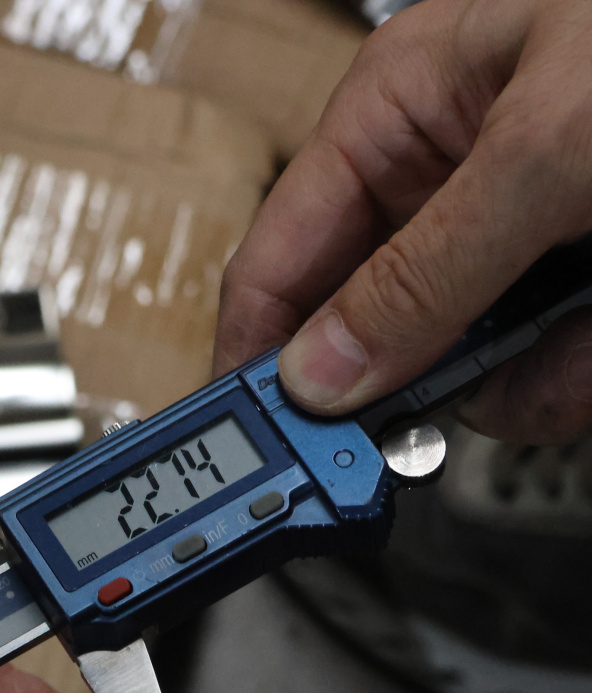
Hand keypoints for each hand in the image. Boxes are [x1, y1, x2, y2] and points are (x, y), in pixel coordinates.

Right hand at [215, 0, 591, 443]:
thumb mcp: (545, 152)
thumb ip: (422, 272)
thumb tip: (322, 369)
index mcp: (399, 117)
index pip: (280, 260)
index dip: (260, 356)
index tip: (260, 448)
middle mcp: (447, 181)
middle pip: (375, 330)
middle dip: (425, 376)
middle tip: (461, 398)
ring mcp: (520, 236)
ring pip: (468, 363)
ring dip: (526, 377)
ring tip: (582, 338)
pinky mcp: (581, 280)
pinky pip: (548, 365)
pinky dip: (576, 373)